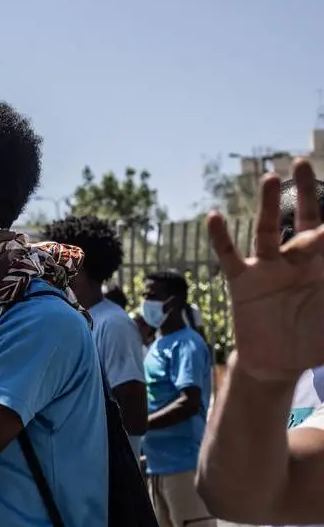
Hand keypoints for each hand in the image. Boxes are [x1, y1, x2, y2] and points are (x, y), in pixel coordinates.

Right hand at [208, 158, 323, 381]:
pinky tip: (215, 217)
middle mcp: (296, 262)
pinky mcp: (242, 283)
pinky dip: (221, 238)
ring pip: (267, 231)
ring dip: (267, 205)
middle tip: (301, 161)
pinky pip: (229, 257)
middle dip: (303, 192)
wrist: (278, 365)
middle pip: (302, 219)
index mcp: (323, 267)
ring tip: (269, 178)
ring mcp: (267, 270)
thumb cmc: (314, 342)